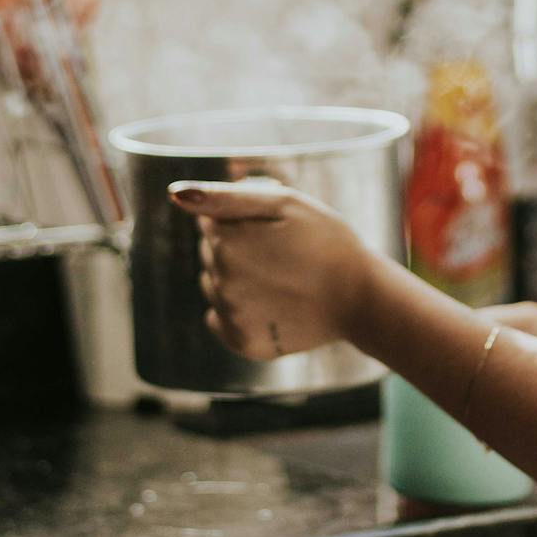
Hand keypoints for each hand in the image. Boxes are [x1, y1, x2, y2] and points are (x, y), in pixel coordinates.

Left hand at [168, 180, 381, 361]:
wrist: (360, 297)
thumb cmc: (326, 240)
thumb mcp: (283, 204)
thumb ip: (225, 198)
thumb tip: (175, 194)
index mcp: (225, 243)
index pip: (209, 222)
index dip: (242, 220)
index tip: (274, 227)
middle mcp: (220, 281)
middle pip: (211, 253)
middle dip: (238, 247)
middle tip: (282, 251)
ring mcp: (230, 316)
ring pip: (214, 285)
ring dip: (236, 278)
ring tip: (279, 277)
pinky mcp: (243, 342)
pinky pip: (220, 319)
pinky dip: (237, 311)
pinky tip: (269, 303)